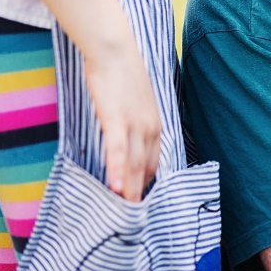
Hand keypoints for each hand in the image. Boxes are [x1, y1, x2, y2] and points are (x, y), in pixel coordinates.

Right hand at [84, 36, 161, 201]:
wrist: (115, 51)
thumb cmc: (122, 76)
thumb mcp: (134, 104)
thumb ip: (134, 124)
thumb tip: (128, 139)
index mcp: (155, 126)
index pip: (153, 163)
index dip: (146, 184)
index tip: (139, 202)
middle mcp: (150, 128)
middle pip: (145, 169)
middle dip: (139, 194)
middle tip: (132, 218)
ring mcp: (135, 124)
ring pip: (133, 164)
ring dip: (129, 189)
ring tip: (124, 212)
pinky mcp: (116, 119)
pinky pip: (118, 150)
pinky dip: (117, 170)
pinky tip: (115, 187)